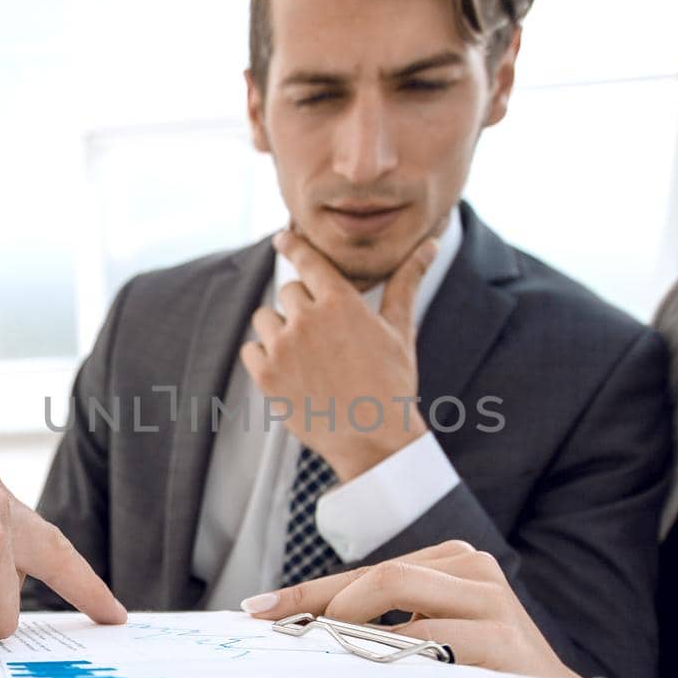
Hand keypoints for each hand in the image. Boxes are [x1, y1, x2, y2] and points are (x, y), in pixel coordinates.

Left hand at [240, 228, 435, 480]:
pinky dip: (263, 357)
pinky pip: (250, 350)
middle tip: (323, 336)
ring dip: (279, 330)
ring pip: (265, 318)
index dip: (293, 244)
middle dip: (302, 306)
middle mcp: (307, 319)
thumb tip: (428, 245)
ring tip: (305, 355)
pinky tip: (288, 371)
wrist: (374, 439)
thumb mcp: (400, 330)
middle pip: (289, 291)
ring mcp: (283, 347)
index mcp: (340, 302)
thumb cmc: (391, 385)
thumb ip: (406, 282)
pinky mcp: (266, 375)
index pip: (307, 259)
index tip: (283, 238)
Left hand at [244, 541, 589, 677]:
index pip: (372, 570)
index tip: (264, 605)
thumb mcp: (428, 653)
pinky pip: (428, 635)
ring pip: (398, 585)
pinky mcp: (498, 637)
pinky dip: (386, 646)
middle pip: (380, 571)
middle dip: (317, 596)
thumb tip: (313, 633)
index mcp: (456, 563)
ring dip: (347, 615)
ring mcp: (489, 598)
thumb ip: (384, 636)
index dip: (313, 588)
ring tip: (315, 640)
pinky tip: (362, 660)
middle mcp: (474, 569)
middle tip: (272, 620)